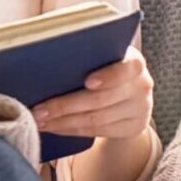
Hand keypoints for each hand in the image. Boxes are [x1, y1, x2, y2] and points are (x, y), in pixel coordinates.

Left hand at [32, 46, 153, 139]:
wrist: (130, 92)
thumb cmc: (105, 65)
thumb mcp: (102, 54)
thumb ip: (85, 50)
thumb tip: (46, 48)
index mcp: (134, 62)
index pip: (125, 68)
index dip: (108, 76)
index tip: (87, 82)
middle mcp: (142, 86)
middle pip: (101, 99)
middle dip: (65, 106)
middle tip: (38, 110)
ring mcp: (140, 109)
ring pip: (96, 120)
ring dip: (63, 122)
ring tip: (39, 120)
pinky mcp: (134, 128)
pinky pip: (98, 131)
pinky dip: (71, 130)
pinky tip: (53, 127)